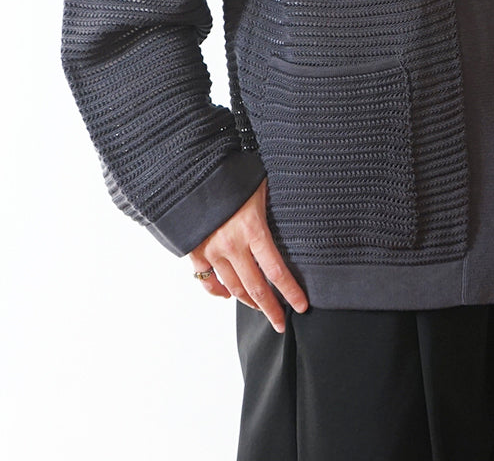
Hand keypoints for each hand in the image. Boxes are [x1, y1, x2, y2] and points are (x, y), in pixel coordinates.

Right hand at [187, 178, 308, 332]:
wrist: (192, 171)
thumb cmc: (233, 175)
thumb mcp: (262, 187)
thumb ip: (275, 207)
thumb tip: (296, 213)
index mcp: (253, 229)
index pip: (276, 271)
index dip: (290, 292)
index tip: (301, 306)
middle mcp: (232, 245)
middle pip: (255, 287)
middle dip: (271, 308)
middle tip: (281, 323)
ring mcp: (211, 250)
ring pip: (233, 287)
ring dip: (248, 301)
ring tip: (261, 307)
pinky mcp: (194, 251)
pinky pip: (207, 280)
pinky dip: (218, 291)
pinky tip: (228, 295)